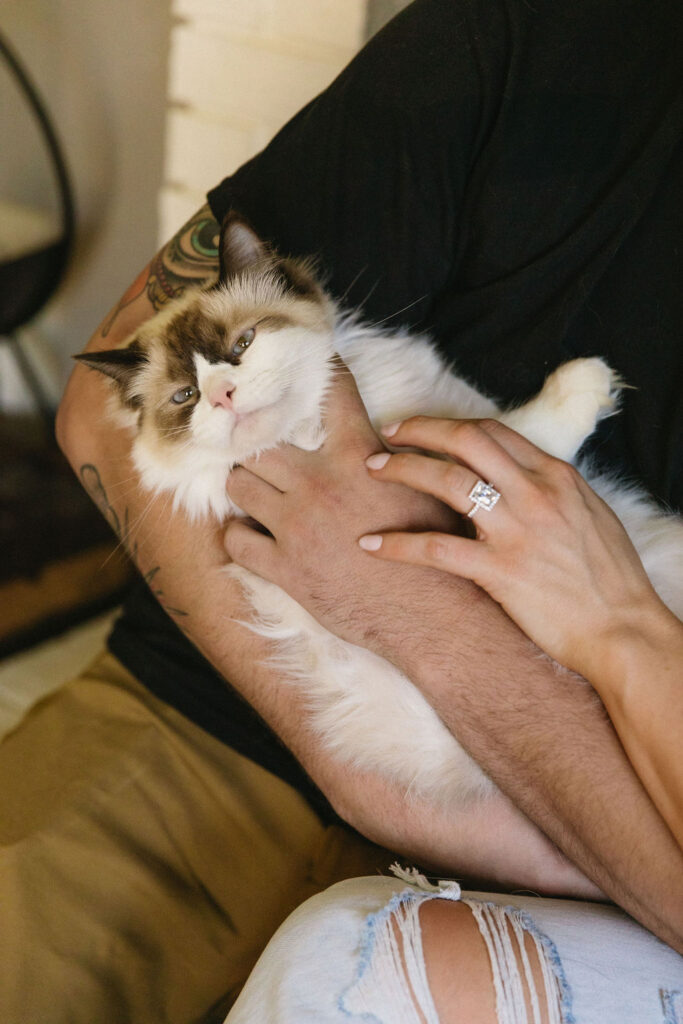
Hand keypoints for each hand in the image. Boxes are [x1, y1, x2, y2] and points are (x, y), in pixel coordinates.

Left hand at [223, 367, 461, 655]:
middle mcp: (321, 483)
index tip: (297, 374)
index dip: (312, 372)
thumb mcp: (426, 489)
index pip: (328, 389)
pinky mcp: (285, 568)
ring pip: (238, 484)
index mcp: (360, 454)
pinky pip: (235, 540)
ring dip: (245, 487)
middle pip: (261, 441)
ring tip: (258, 494)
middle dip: (259, 446)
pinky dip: (240, 537)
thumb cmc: (438, 551)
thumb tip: (379, 430)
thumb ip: (396, 454)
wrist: (432, 616)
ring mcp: (297, 526)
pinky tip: (256, 538)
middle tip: (265, 456)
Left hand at [359, 416, 663, 677]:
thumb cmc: (611, 581)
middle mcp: (535, 493)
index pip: (493, 432)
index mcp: (557, 476)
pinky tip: (370, 544)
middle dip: (419, 429)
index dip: (450, 425)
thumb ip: (553, 492)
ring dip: (401, 469)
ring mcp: (517, 530)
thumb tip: (523, 478)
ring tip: (371, 469)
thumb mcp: (590, 516)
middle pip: (465, 440)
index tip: (424, 429)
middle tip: (387, 433)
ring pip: (446, 480)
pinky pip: (436, 548)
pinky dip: (397, 544)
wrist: (623, 631)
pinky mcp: (500, 571)